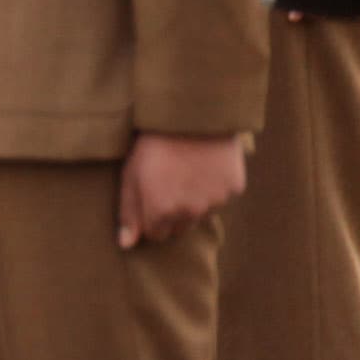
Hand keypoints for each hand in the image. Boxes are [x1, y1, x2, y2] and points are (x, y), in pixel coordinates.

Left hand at [118, 130, 243, 248]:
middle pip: (180, 227)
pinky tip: (207, 164)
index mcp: (161, 212)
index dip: (151, 217)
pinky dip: (215, 186)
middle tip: (169, 183)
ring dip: (195, 200)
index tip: (151, 197)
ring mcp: (214, 202)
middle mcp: (189, 213)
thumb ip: (129, 213)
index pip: (156, 234)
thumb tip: (126, 245)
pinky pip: (222, 196)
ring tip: (187, 169)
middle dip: (173, 213)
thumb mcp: (131, 175)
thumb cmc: (154, 144)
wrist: (190, 115)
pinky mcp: (234, 189)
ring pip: (202, 212)